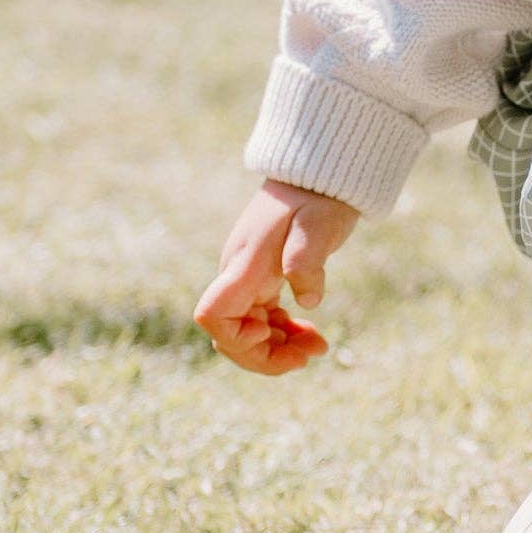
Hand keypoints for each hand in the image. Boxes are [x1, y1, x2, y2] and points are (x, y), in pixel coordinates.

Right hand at [193, 180, 360, 373]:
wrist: (318, 177)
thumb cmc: (317, 199)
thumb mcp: (318, 225)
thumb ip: (307, 260)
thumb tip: (307, 301)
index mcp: (245, 266)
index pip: (213, 314)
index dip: (235, 338)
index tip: (270, 332)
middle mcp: (239, 276)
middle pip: (230, 335)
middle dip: (266, 355)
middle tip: (312, 354)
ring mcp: (249, 280)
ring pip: (248, 332)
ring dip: (278, 348)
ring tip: (318, 346)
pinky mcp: (263, 280)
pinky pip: (263, 319)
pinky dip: (283, 334)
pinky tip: (309, 332)